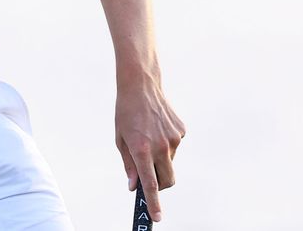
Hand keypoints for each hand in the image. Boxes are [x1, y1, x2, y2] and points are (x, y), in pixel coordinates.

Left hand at [115, 82, 184, 222]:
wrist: (141, 86)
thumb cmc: (126, 113)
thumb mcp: (121, 139)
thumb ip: (129, 164)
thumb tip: (134, 186)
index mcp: (141, 149)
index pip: (150, 183)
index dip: (154, 202)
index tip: (157, 217)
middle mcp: (160, 146)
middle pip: (167, 180)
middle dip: (161, 185)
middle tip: (150, 178)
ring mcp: (173, 139)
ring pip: (170, 162)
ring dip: (160, 159)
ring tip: (148, 137)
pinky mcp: (181, 131)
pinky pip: (174, 147)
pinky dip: (166, 144)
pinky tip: (156, 128)